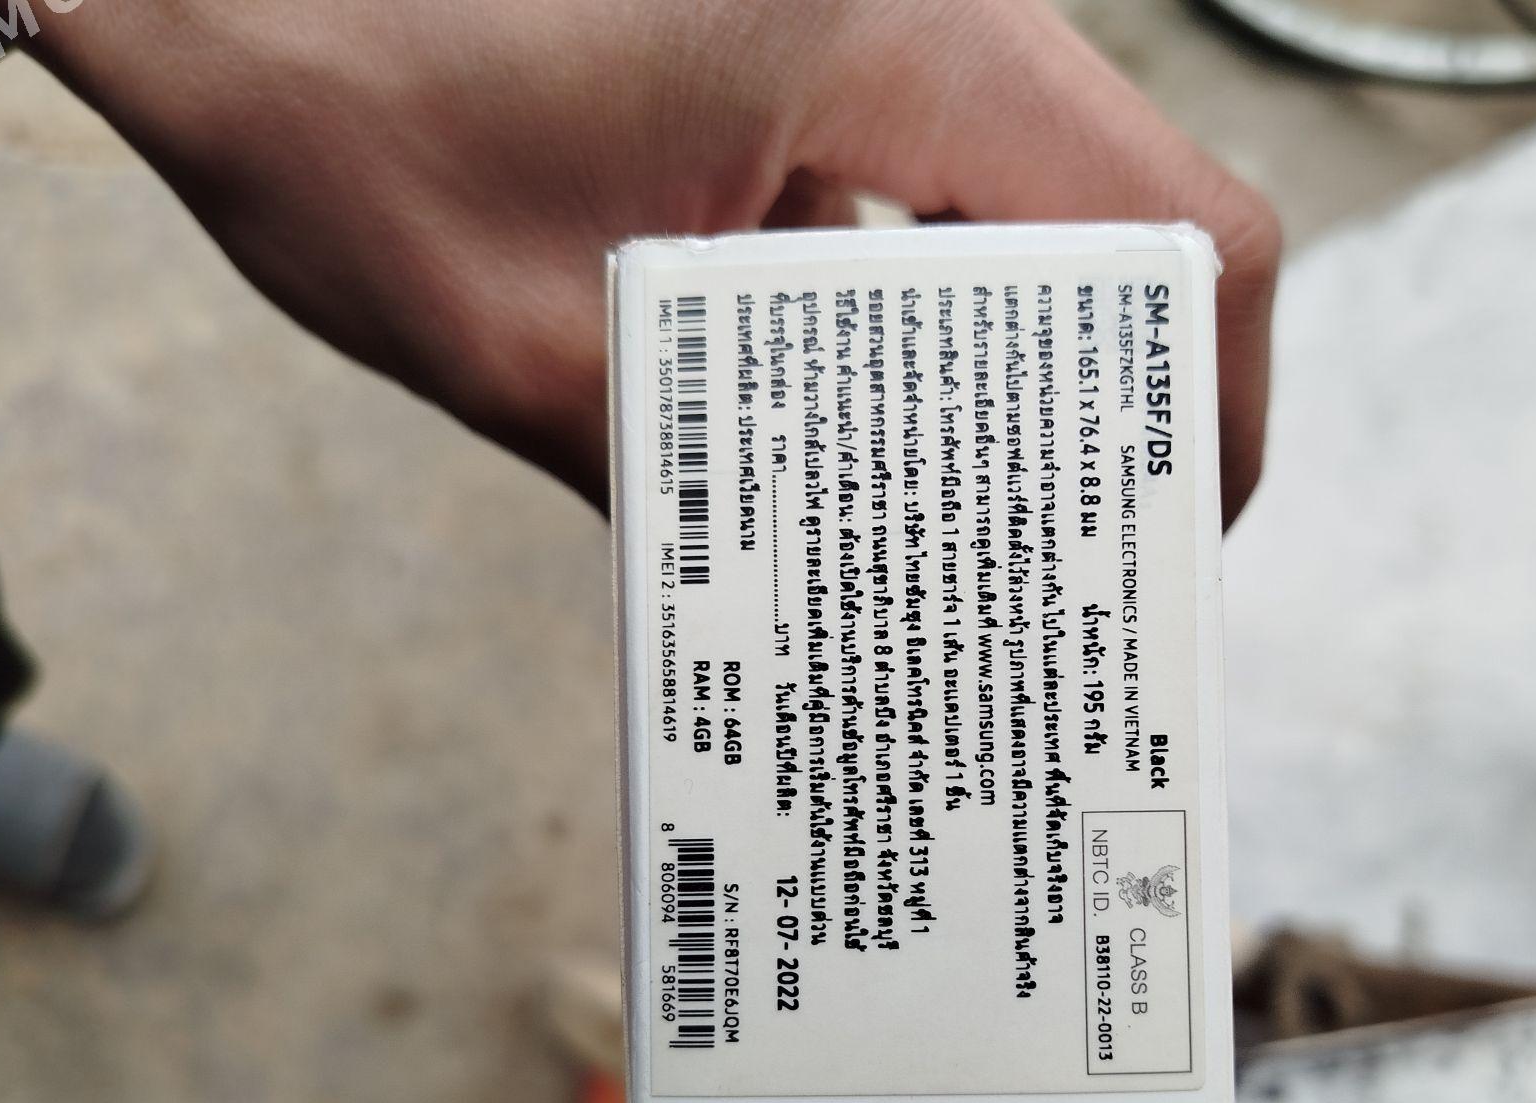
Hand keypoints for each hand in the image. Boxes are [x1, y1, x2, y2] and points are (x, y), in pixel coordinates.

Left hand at [23, 0, 1278, 519]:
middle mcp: (924, 2)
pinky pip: (940, 178)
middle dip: (1114, 407)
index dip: (1206, 406)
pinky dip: (928, 307)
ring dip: (1021, 362)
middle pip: (1130, 222)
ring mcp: (880, 13)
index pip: (1172, 230)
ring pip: (1044, 203)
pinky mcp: (821, 38)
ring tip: (966, 515)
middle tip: (1061, 563)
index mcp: (895, 38)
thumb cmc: (329, 88)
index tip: (1163, 545)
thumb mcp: (520, 342)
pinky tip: (857, 417)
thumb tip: (834, 609)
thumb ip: (701, 489)